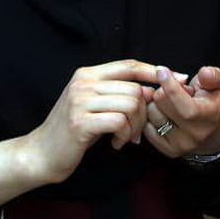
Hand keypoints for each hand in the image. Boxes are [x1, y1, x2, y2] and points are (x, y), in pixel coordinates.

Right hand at [23, 59, 159, 184]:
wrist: (41, 153)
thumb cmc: (72, 131)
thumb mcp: (91, 104)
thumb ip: (116, 93)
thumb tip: (152, 89)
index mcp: (87, 74)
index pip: (129, 65)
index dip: (154, 71)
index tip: (178, 78)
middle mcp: (83, 82)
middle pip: (134, 88)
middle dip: (144, 113)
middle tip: (135, 132)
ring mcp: (80, 101)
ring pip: (131, 104)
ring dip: (134, 127)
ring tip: (124, 138)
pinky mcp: (80, 122)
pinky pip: (120, 122)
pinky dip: (124, 135)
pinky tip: (115, 144)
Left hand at [143, 65, 219, 157]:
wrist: (212, 133)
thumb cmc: (212, 104)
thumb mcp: (219, 86)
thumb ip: (214, 76)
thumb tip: (204, 73)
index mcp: (209, 117)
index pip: (185, 106)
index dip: (171, 86)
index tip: (161, 70)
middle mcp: (195, 134)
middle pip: (162, 102)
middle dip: (164, 89)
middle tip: (177, 92)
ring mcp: (180, 144)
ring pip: (151, 112)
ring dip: (156, 103)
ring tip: (171, 104)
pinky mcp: (166, 149)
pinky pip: (145, 125)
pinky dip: (150, 116)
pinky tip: (163, 113)